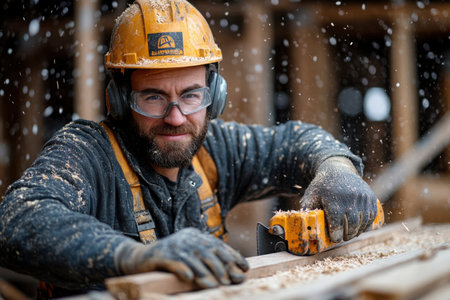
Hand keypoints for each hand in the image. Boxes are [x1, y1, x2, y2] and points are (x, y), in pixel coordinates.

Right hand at [114, 228, 248, 287]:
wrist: (139, 258)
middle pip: (208, 252)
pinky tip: (189, 278)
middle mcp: (186, 238)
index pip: (219, 245)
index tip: (245, 268)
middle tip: (231, 280)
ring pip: (193, 259)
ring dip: (205, 273)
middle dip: (222, 267)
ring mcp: (173, 245)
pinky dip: (183, 269)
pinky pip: (174, 262)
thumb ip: (207, 261)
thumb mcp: (190, 256)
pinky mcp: (160, 254)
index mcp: (195, 236)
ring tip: (214, 285)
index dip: (233, 256)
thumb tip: (233, 272)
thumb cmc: (169, 260)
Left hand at [299, 157, 376, 241]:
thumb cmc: (322, 187)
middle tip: (342, 237)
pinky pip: (372, 216)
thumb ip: (307, 211)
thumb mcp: (311, 196)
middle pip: (352, 226)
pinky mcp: (370, 197)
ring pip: (363, 223)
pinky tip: (359, 227)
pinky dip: (367, 225)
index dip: (336, 235)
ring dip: (357, 232)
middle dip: (347, 235)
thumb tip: (302, 227)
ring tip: (350, 233)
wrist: (338, 170)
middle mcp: (349, 198)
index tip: (334, 238)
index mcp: (332, 200)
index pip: (337, 225)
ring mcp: (361, 198)